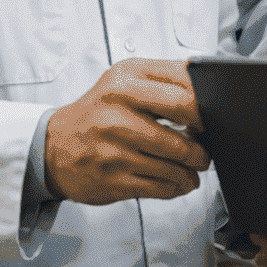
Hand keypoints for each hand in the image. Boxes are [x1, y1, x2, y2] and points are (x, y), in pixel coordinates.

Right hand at [44, 59, 209, 204]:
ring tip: (193, 168)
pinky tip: (178, 182)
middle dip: (201, 142)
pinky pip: (159, 186)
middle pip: (183, 124)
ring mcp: (113, 146)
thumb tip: (209, 83)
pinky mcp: (112, 178)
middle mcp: (116, 110)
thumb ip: (164, 80)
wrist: (54, 146)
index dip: (206, 107)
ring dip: (191, 170)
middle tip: (205, 149)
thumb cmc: (99, 111)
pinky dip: (176, 186)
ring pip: (174, 162)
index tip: (212, 118)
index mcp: (125, 80)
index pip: (183, 90)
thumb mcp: (124, 81)